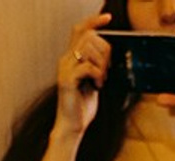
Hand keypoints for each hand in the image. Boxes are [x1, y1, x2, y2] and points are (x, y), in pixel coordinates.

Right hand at [54, 12, 110, 138]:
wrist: (72, 127)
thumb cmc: (82, 107)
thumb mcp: (94, 81)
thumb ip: (97, 66)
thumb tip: (109, 54)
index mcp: (71, 58)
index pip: (80, 30)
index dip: (93, 21)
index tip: (107, 18)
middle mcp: (65, 60)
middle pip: (88, 36)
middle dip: (104, 49)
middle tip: (108, 69)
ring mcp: (64, 69)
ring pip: (88, 47)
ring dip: (101, 62)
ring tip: (102, 79)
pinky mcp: (67, 81)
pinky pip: (87, 66)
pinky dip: (97, 74)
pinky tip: (98, 85)